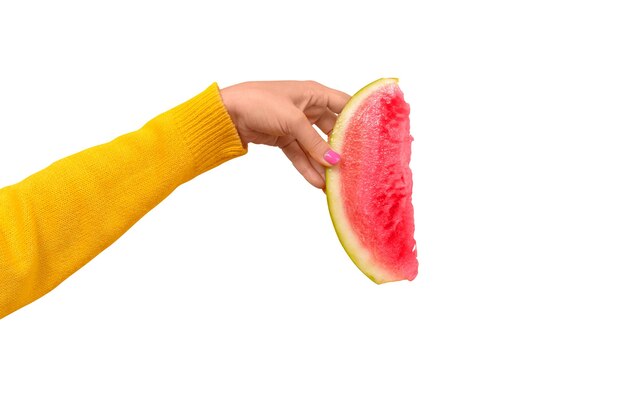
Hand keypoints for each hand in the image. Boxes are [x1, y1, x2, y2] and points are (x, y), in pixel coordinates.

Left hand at [220, 81, 350, 188]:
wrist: (227, 113)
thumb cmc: (259, 102)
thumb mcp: (292, 121)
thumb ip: (314, 142)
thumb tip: (334, 162)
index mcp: (313, 93)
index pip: (344, 104)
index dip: (358, 118)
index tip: (373, 136)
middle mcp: (308, 107)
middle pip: (332, 129)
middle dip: (342, 147)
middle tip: (356, 165)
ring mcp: (295, 124)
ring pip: (316, 146)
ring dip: (324, 163)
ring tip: (338, 181)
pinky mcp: (284, 138)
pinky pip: (301, 155)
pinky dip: (308, 168)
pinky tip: (318, 183)